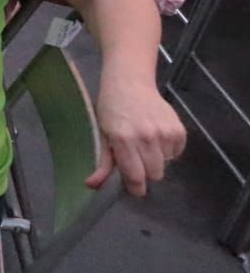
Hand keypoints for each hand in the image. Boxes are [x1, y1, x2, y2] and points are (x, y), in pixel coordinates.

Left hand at [89, 80, 185, 197]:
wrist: (130, 83)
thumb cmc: (111, 109)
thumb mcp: (102, 134)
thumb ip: (102, 163)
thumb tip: (92, 185)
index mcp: (124, 139)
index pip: (136, 176)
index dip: (135, 187)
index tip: (133, 188)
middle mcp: (147, 137)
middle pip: (154, 175)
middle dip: (145, 173)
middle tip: (136, 160)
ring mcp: (165, 132)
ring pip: (166, 165)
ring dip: (156, 160)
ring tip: (144, 143)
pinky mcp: (179, 130)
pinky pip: (176, 153)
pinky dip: (168, 150)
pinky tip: (156, 137)